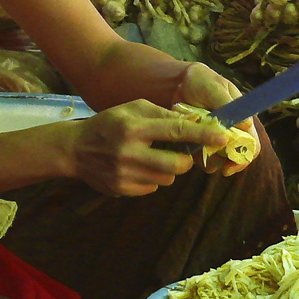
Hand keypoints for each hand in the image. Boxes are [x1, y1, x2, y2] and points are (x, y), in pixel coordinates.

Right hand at [58, 99, 223, 195]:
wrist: (75, 149)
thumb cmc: (109, 123)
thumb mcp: (132, 109)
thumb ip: (162, 113)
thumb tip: (194, 121)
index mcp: (134, 127)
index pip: (176, 131)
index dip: (202, 134)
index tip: (223, 136)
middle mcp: (130, 152)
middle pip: (177, 164)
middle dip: (185, 159)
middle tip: (180, 152)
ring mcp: (125, 174)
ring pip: (167, 178)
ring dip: (167, 169)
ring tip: (151, 157)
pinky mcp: (122, 189)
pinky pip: (152, 188)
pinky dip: (152, 179)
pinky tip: (137, 168)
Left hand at [175, 64, 255, 176]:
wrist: (180, 82)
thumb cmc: (202, 81)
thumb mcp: (215, 88)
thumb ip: (228, 105)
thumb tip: (246, 124)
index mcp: (242, 121)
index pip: (251, 146)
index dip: (244, 158)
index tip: (230, 166)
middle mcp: (232, 134)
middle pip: (235, 158)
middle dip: (223, 162)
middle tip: (208, 159)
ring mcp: (215, 140)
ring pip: (217, 161)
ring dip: (206, 158)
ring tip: (193, 143)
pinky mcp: (199, 144)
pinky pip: (200, 158)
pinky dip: (193, 155)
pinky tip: (185, 143)